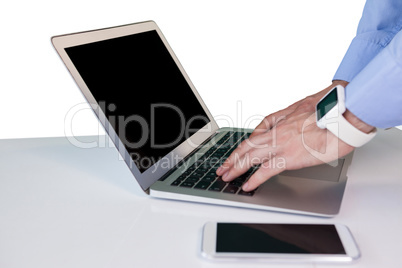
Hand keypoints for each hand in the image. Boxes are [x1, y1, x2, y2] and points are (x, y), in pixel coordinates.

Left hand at [216, 81, 370, 191]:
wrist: (342, 116)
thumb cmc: (327, 109)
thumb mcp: (302, 106)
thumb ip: (287, 117)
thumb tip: (281, 124)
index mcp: (278, 119)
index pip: (253, 135)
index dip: (242, 147)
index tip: (236, 154)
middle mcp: (275, 132)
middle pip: (246, 147)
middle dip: (232, 159)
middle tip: (222, 168)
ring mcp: (280, 145)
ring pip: (250, 158)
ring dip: (235, 168)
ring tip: (226, 176)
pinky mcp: (289, 158)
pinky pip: (266, 171)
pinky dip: (254, 179)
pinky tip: (247, 185)